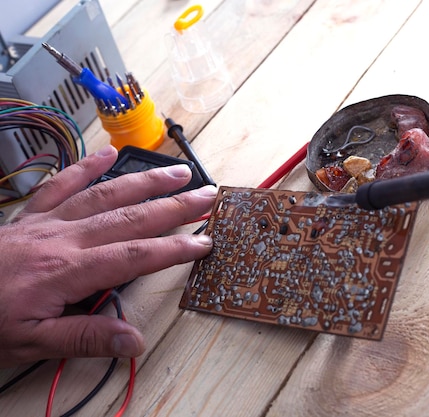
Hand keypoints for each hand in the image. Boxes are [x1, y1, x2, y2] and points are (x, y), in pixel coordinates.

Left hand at [0, 145, 216, 367]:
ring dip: (145, 182)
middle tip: (207, 196)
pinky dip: (86, 167)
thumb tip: (136, 340)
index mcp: (66, 271)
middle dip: (174, 205)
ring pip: (105, 195)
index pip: (134, 256)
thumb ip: (87, 339)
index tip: (204, 242)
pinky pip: (61, 184)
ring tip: (176, 172)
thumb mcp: (33, 344)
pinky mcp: (30, 216)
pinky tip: (109, 154)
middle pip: (130, 217)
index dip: (174, 249)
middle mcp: (63, 239)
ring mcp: (46, 222)